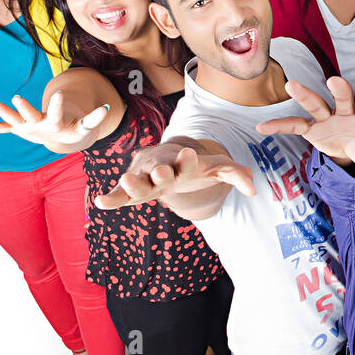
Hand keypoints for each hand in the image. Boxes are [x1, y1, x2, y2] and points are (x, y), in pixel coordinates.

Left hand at [0, 92, 108, 149]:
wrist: (56, 141)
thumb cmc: (70, 131)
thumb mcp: (83, 127)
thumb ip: (93, 118)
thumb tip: (105, 108)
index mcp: (54, 127)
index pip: (56, 115)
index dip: (58, 105)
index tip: (60, 94)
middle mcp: (37, 128)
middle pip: (30, 117)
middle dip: (23, 108)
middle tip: (17, 98)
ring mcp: (25, 129)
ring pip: (12, 121)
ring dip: (2, 113)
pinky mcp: (17, 128)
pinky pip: (0, 129)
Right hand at [95, 142, 255, 208]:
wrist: (167, 160)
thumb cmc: (195, 166)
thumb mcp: (217, 167)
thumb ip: (235, 174)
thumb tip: (253, 190)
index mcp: (183, 163)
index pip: (186, 161)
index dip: (187, 159)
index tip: (189, 152)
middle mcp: (162, 168)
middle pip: (160, 171)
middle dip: (161, 171)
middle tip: (161, 171)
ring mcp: (146, 179)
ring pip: (139, 181)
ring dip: (132, 183)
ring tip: (126, 182)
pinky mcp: (134, 191)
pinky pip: (122, 195)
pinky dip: (112, 198)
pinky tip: (101, 202)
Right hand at [256, 77, 354, 209]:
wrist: (352, 149)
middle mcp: (346, 112)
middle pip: (343, 98)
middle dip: (339, 90)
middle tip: (334, 81)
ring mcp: (327, 118)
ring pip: (316, 104)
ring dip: (304, 96)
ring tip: (291, 86)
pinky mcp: (312, 128)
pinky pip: (294, 125)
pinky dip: (279, 125)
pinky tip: (262, 127)